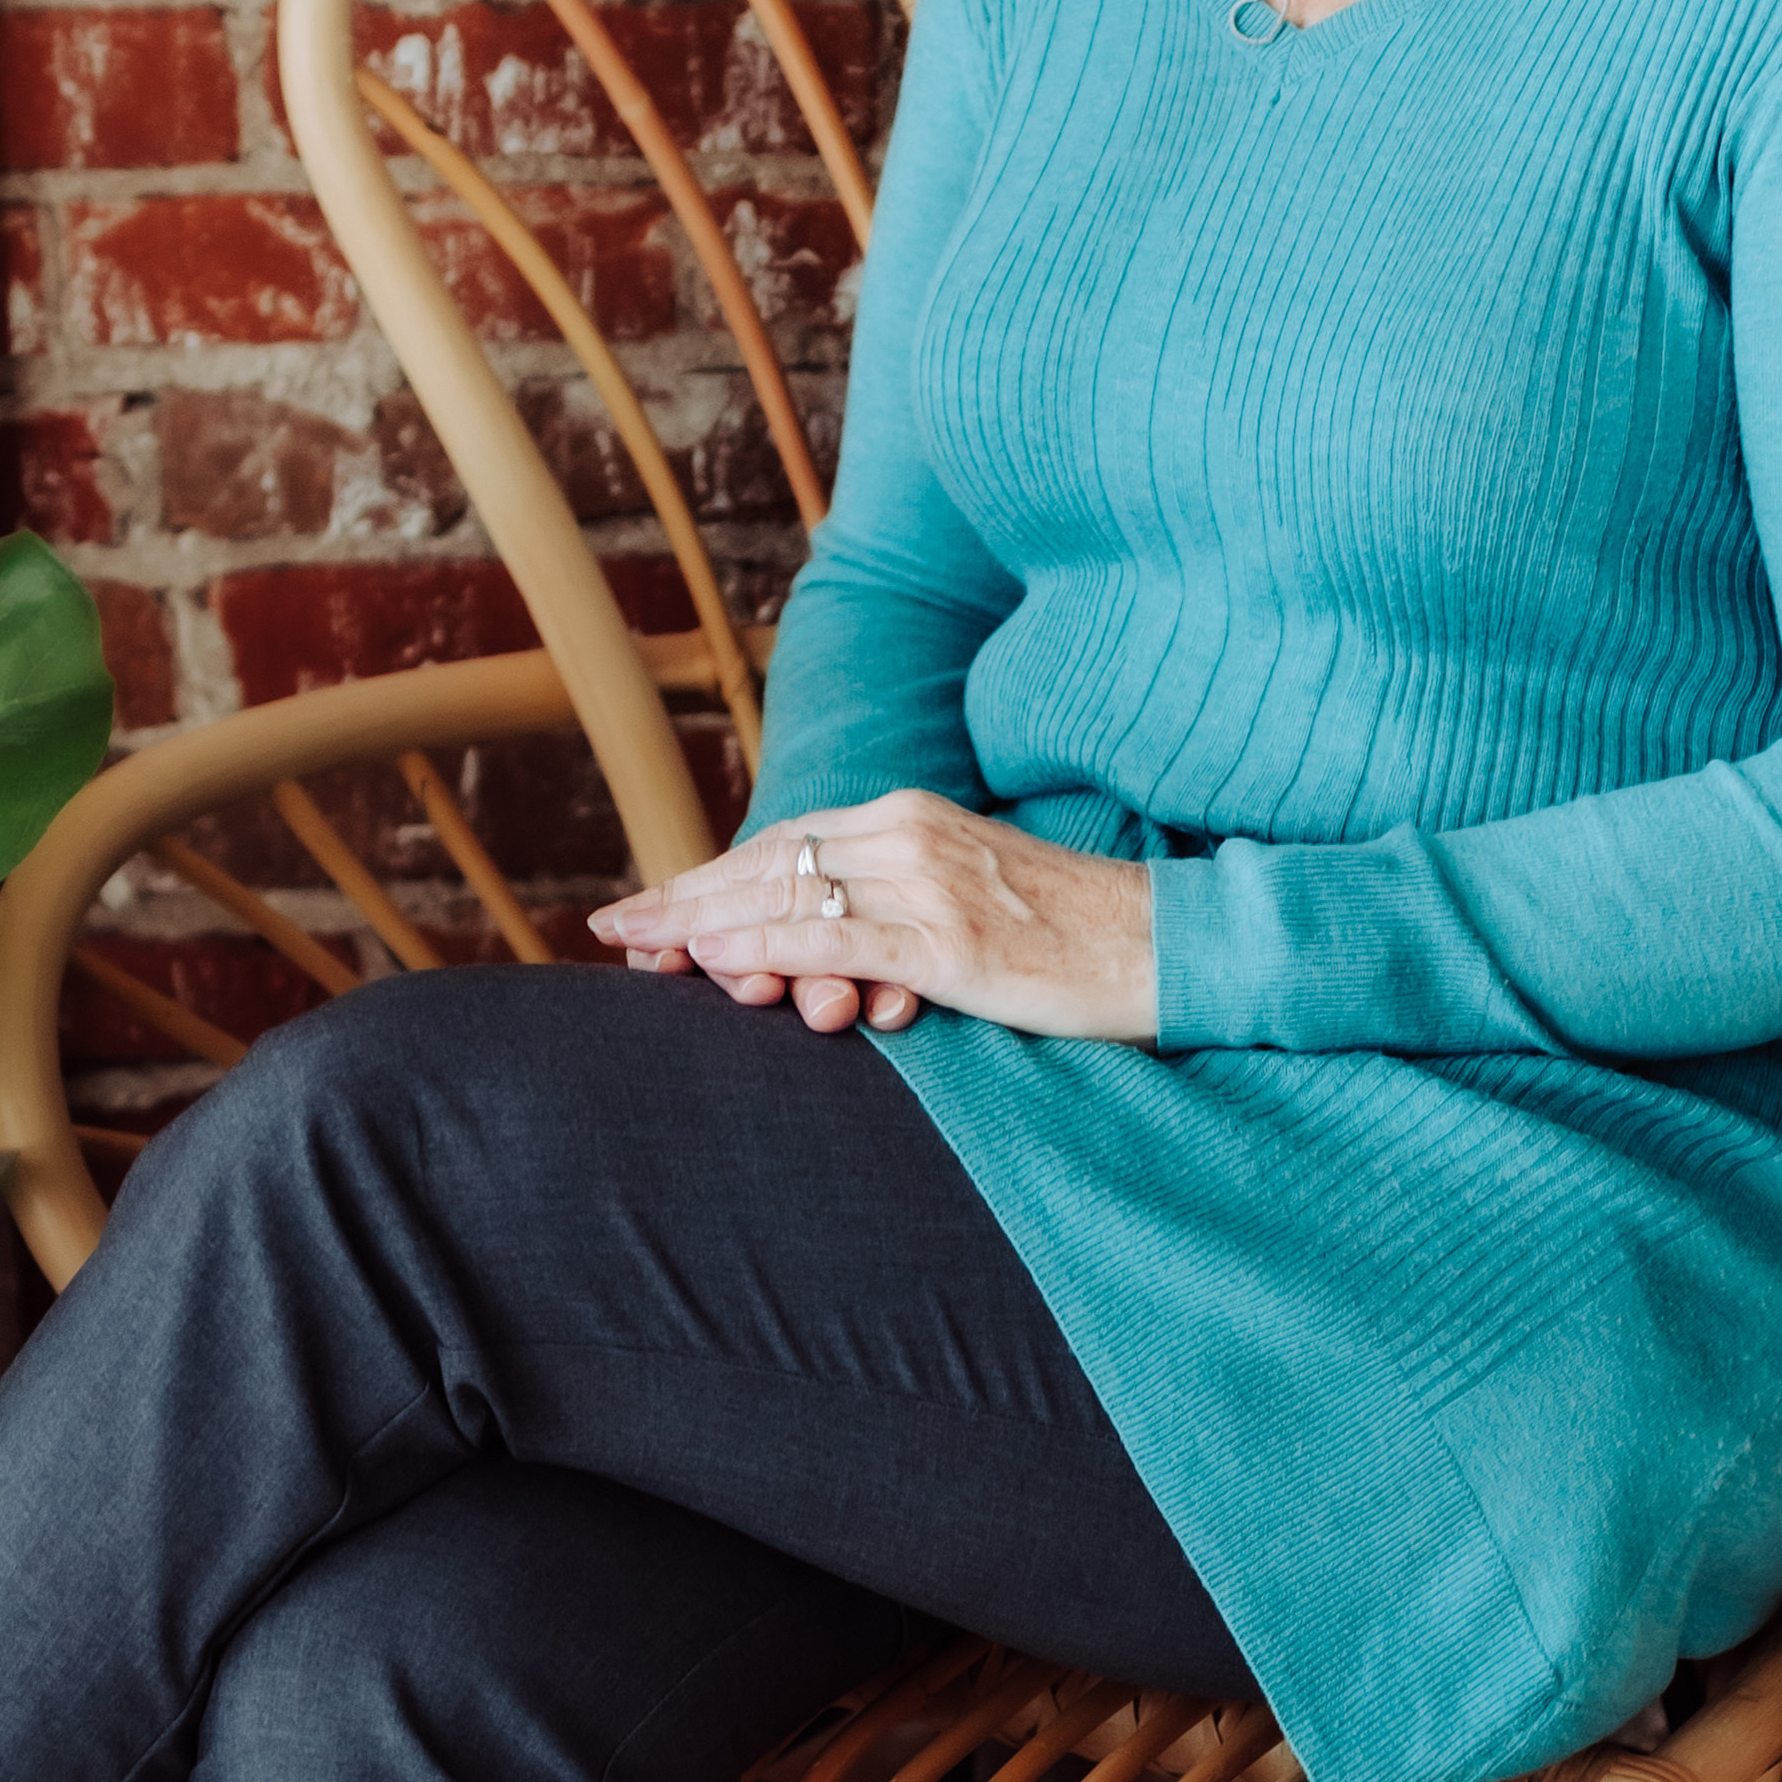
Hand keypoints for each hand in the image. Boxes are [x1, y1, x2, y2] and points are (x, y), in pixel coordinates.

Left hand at [590, 794, 1159, 1044]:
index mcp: (913, 817)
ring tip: (641, 950)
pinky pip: (835, 941)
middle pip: (769, 861)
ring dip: (705, 927)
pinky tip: (715, 964)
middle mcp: (909, 835)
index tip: (654, 908)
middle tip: (615, 928)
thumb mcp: (975, 898)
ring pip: (788, 897)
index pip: (788, 842)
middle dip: (686, 897)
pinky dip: (764, 949)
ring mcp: (926, 883)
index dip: (713, 876)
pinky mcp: (947, 939)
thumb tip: (834, 947)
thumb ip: (903, 903)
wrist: (1166, 942)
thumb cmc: (1074, 935)